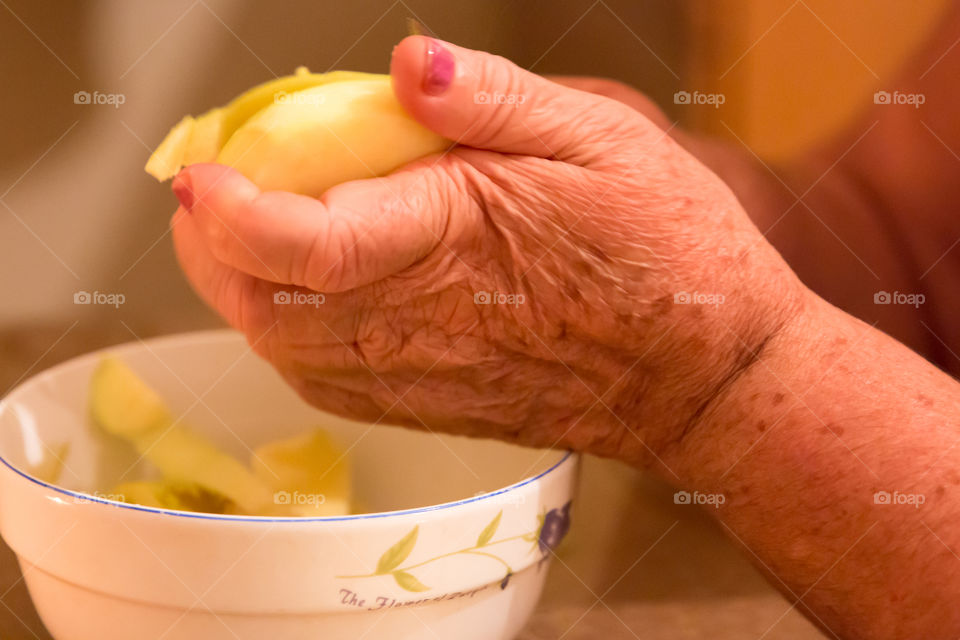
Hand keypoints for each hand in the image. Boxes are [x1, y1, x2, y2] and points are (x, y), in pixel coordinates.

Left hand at [170, 37, 804, 467]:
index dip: (231, 211)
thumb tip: (406, 62)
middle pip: (265, 307)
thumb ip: (493, 98)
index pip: (304, 245)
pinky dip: (291, 333)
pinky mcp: (430, 408)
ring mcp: (422, 377)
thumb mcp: (599, 137)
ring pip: (285, 350)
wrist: (703, 374)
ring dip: (243, 291)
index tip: (204, 171)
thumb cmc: (666, 254)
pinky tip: (312, 293)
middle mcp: (422, 322)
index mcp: (453, 241)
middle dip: (213, 248)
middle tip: (216, 190)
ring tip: (253, 230)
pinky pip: (328, 381)